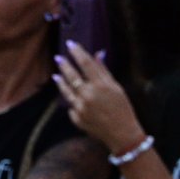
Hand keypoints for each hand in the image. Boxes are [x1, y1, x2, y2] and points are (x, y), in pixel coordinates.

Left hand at [54, 40, 144, 154]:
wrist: (122, 134)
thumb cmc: (122, 109)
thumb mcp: (116, 88)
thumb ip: (104, 71)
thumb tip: (97, 53)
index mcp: (100, 86)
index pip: (85, 63)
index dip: (77, 52)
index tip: (70, 44)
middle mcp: (88, 95)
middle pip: (72, 75)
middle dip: (64, 65)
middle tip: (58, 57)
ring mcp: (80, 108)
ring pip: (66, 91)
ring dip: (61, 81)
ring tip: (56, 75)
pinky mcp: (77, 118)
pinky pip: (71, 106)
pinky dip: (73, 102)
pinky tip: (72, 98)